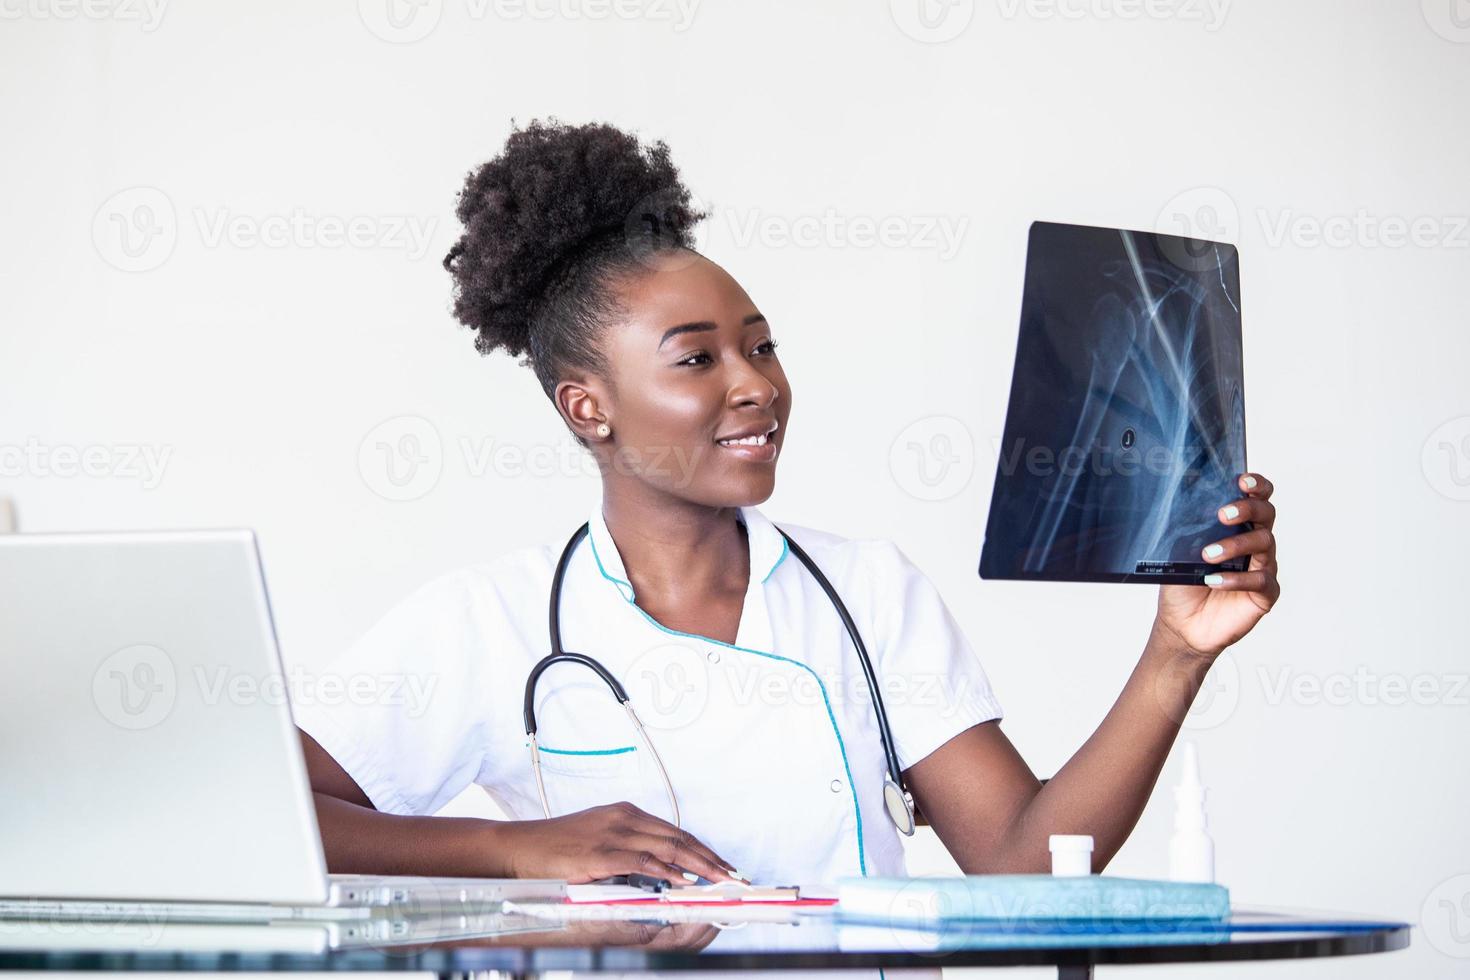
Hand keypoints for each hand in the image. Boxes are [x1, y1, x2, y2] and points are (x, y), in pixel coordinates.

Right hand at [496, 801, 741, 883]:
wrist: (517, 847)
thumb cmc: (555, 848)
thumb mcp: (598, 841)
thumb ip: (628, 850)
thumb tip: (661, 872)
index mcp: (627, 814)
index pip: (677, 832)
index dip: (705, 851)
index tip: (726, 867)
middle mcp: (624, 818)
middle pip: (680, 839)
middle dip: (712, 861)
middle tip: (735, 878)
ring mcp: (613, 833)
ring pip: (669, 847)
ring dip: (699, 867)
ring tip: (720, 883)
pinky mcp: (600, 852)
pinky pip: (642, 861)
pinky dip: (667, 872)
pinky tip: (684, 883)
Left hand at [1155, 471, 1280, 658]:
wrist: (1181, 623)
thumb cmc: (1182, 583)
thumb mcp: (1179, 551)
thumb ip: (1190, 530)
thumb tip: (1186, 506)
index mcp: (1237, 527)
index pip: (1257, 498)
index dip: (1257, 485)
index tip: (1243, 480)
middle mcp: (1254, 543)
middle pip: (1266, 514)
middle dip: (1248, 508)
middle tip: (1223, 515)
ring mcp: (1262, 567)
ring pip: (1264, 543)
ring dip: (1235, 545)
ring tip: (1208, 555)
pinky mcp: (1265, 593)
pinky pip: (1261, 580)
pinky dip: (1237, 579)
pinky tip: (1215, 581)